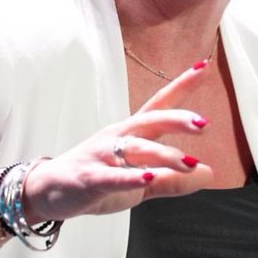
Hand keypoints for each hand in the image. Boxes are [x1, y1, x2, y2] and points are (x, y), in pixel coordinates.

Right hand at [21, 61, 215, 221]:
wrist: (47, 192)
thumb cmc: (96, 180)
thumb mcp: (141, 181)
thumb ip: (173, 179)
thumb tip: (210, 174)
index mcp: (131, 133)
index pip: (159, 104)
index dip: (181, 86)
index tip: (204, 66)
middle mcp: (117, 137)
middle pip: (149, 121)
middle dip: (177, 120)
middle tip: (205, 123)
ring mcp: (102, 156)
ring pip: (135, 149)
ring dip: (162, 155)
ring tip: (190, 162)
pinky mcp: (89, 178)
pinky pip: (111, 176)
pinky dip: (130, 177)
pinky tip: (148, 179)